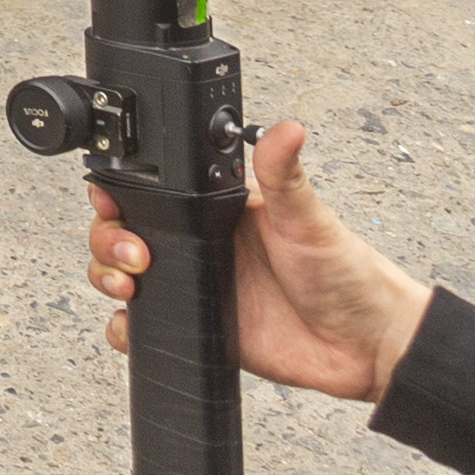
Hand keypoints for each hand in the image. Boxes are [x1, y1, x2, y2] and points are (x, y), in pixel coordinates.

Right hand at [89, 119, 428, 404]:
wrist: (367, 346)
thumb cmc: (348, 277)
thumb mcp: (310, 220)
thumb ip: (286, 175)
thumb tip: (286, 128)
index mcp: (218, 210)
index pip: (151, 191)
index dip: (119, 193)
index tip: (114, 202)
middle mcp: (200, 244)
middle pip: (123, 232)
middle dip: (109, 240)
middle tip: (135, 254)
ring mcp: (196, 285)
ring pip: (121, 275)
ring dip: (108, 276)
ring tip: (131, 283)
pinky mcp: (198, 326)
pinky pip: (144, 326)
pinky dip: (126, 329)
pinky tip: (135, 324)